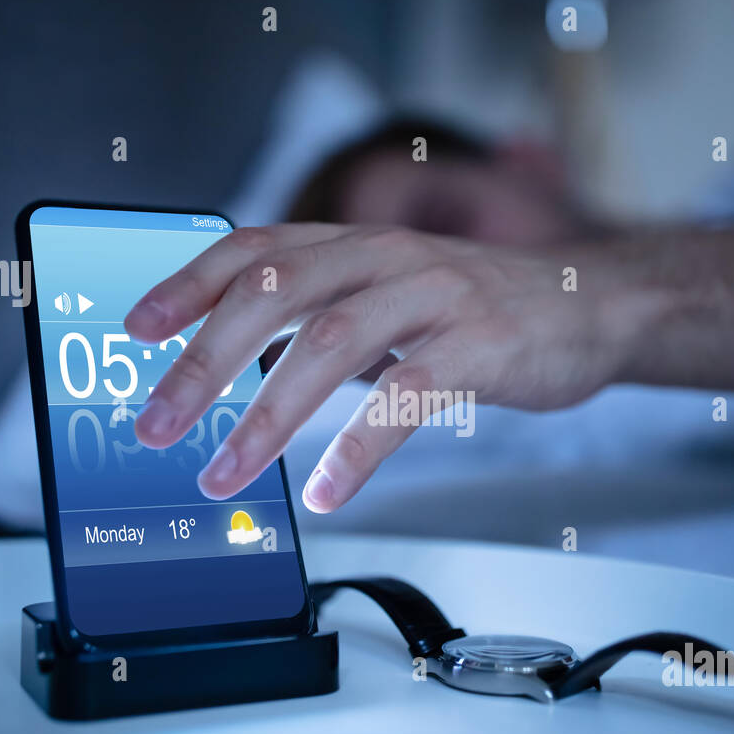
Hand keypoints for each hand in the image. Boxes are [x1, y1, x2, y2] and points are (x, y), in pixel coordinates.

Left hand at [123, 224, 632, 511]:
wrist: (597, 301)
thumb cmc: (484, 310)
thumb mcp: (396, 293)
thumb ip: (329, 314)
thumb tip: (246, 361)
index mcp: (358, 243)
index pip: (256, 247)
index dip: (189, 283)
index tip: (136, 327)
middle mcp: (387, 257)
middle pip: (274, 294)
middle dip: (204, 362)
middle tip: (156, 425)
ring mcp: (436, 295)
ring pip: (330, 343)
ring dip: (266, 415)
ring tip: (225, 471)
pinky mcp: (482, 344)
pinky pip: (409, 395)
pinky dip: (361, 446)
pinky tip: (332, 490)